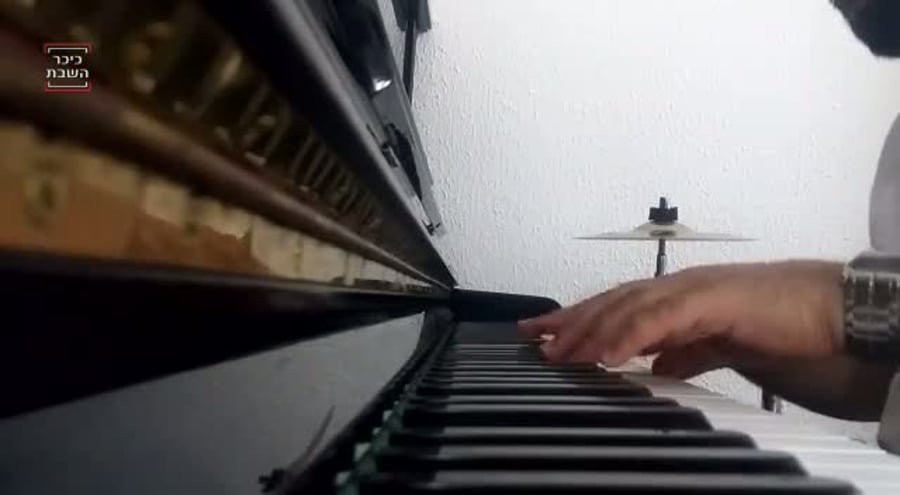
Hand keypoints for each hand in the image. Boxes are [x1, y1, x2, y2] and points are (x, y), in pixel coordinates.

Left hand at [518, 261, 844, 376]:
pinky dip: (631, 334)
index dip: (576, 317)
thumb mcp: (715, 344)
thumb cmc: (775, 320)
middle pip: (610, 301)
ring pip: (629, 306)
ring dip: (592, 330)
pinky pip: (663, 317)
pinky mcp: (713, 299)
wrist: (827, 307)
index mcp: (674, 297)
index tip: (542, 332)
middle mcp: (676, 287)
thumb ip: (683, 352)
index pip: (614, 305)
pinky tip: (608, 354)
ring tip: (562, 352)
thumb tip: (655, 367)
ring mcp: (692, 289)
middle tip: (533, 337)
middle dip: (569, 319)